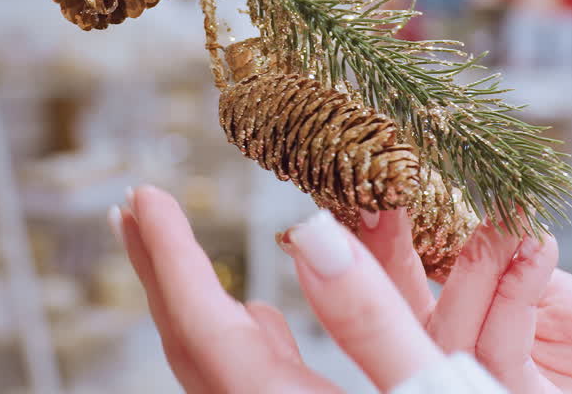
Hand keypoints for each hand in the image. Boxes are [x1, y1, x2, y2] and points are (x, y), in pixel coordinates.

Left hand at [111, 185, 445, 392]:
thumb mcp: (440, 391)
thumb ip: (376, 320)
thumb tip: (311, 235)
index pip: (204, 336)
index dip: (170, 261)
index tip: (141, 196)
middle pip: (194, 352)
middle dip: (163, 274)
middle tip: (130, 211)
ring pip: (223, 371)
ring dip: (198, 305)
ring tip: (175, 254)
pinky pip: (258, 390)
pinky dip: (246, 345)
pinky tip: (262, 321)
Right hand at [357, 210, 571, 393]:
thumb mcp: (541, 285)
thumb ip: (491, 261)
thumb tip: (438, 206)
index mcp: (452, 329)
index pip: (398, 288)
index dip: (376, 244)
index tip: (373, 192)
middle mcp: (452, 362)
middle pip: (399, 315)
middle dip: (387, 253)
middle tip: (389, 198)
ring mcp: (478, 384)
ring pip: (447, 332)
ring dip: (474, 265)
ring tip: (507, 222)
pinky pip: (498, 349)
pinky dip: (513, 290)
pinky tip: (532, 247)